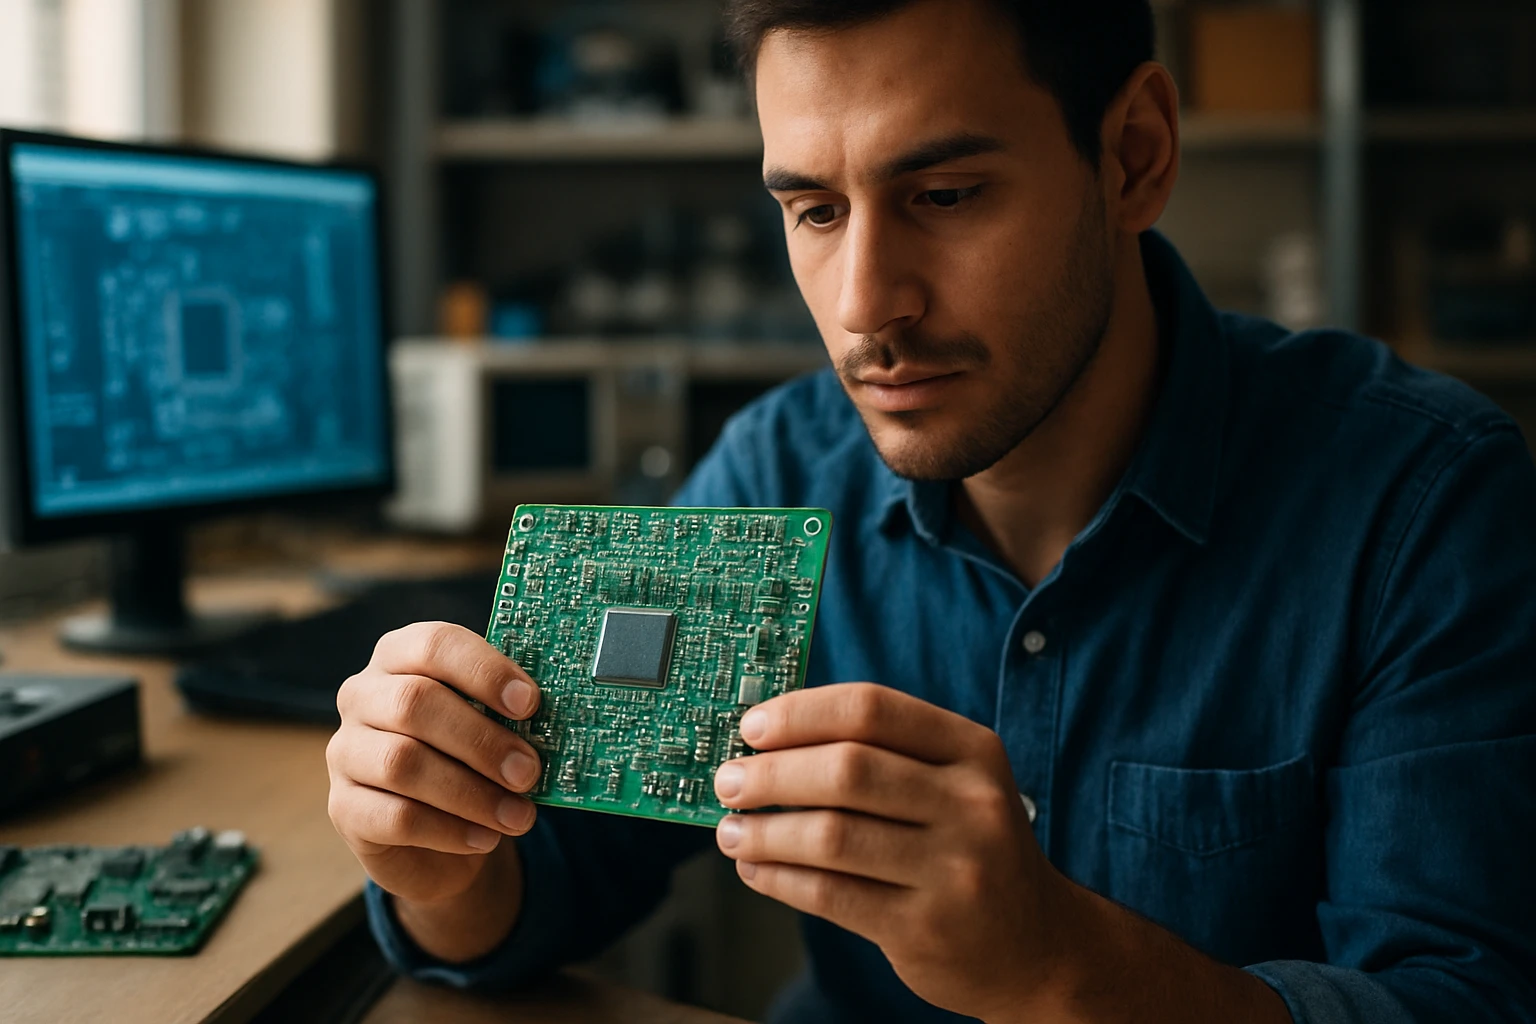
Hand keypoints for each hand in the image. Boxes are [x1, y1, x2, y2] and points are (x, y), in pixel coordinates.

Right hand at [327, 621, 542, 906]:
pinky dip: (449, 831)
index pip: (435, 645)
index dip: (485, 670)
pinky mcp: (343, 807)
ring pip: (402, 763)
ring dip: (471, 793)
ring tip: (518, 815)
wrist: (436, 833)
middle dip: (482, 740)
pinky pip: (395, 817)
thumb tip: (558, 714)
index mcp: (401, 656)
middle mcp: (363, 695)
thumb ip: (509, 712)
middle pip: (415, 703)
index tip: (530, 703)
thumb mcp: (490, 725)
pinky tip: (485, 838)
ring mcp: (346, 751)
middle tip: (529, 771)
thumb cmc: (469, 758)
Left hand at [711, 683, 1071, 1021]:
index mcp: (972, 750)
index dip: (800, 713)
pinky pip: (831, 894)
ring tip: (731, 830)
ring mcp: (952, 870)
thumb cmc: (972, 849)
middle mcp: (971, 804)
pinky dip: (779, 878)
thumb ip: (882, 754)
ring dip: (764, 831)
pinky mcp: (924, 927)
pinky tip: (756, 867)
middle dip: (771, 773)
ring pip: (831, 835)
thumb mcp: (955, 783)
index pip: (872, 709)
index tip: (751, 726)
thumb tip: (769, 737)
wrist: (1037, 945)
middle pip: (847, 770)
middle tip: (729, 780)